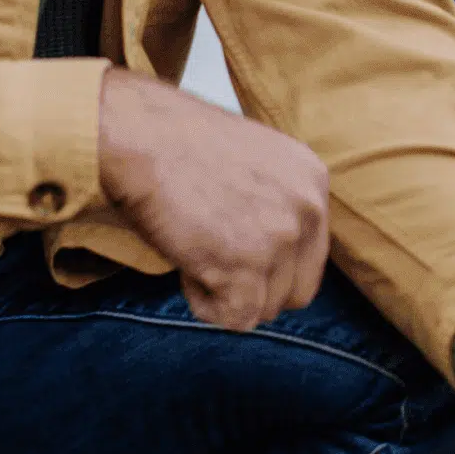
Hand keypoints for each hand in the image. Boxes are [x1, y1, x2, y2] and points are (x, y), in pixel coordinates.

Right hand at [95, 69, 329, 331]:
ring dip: (226, 291)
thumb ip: (276, 206)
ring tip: (194, 248)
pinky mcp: (248, 265)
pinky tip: (186, 266)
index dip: (267, 264)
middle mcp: (309, 208)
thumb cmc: (180, 147)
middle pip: (296, 291)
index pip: (309, 255)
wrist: (142, 135)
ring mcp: (282, 237)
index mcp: (312, 179)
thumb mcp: (254, 164)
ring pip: (265, 308)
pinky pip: (236, 318)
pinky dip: (205, 303)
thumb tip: (272, 262)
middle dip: (253, 287)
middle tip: (211, 255)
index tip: (230, 244)